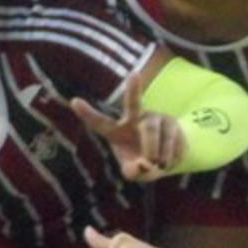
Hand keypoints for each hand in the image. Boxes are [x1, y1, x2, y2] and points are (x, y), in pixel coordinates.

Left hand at [71, 72, 186, 181]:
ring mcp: (156, 119)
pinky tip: (169, 160)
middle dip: (133, 90)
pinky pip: (172, 141)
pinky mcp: (174, 123)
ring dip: (155, 154)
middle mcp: (136, 119)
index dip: (87, 114)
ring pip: (153, 133)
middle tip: (134, 74)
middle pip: (134, 104)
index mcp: (117, 131)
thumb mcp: (134, 172)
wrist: (168, 159)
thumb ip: (133, 172)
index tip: (74, 101)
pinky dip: (169, 157)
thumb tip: (144, 164)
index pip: (100, 123)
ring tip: (158, 164)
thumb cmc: (142, 162)